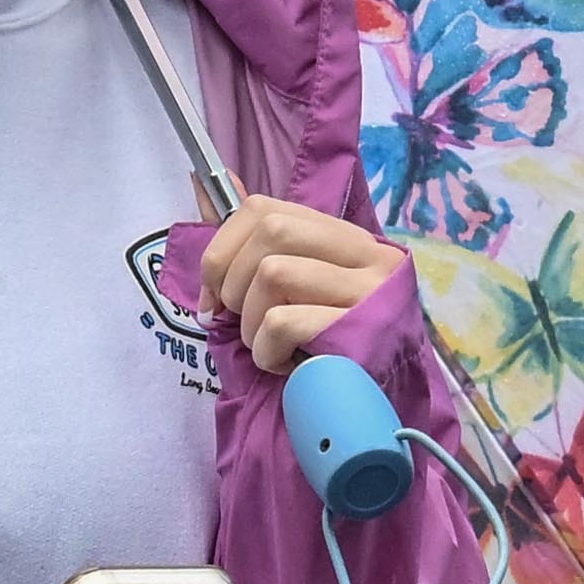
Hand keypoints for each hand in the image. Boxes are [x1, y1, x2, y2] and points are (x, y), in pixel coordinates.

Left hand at [194, 199, 406, 379]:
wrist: (378, 400)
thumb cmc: (327, 343)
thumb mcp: (295, 284)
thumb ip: (251, 240)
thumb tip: (205, 183)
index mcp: (340, 236)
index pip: (263, 207)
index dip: (223, 247)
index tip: (215, 294)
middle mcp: (362, 252)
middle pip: (271, 230)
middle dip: (234, 284)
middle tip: (244, 324)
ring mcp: (368, 288)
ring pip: (274, 273)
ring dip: (251, 323)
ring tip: (270, 347)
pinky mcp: (361, 328)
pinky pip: (283, 323)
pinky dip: (267, 352)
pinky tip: (285, 365)